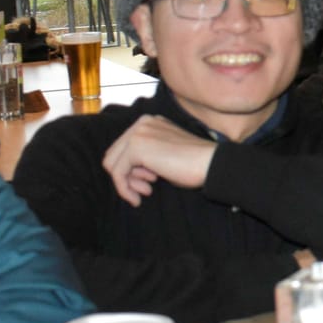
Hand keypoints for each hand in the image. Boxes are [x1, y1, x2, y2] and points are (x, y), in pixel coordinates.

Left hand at [101, 115, 218, 207]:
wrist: (210, 163)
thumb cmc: (194, 164)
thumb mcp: (165, 155)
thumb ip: (146, 157)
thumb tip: (127, 173)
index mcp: (149, 122)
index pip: (124, 148)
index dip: (131, 169)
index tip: (148, 182)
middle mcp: (141, 123)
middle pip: (114, 154)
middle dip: (127, 176)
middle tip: (145, 189)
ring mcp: (138, 133)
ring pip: (112, 164)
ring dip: (126, 183)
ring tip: (145, 192)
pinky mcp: (136, 146)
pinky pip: (117, 173)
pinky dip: (124, 189)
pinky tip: (137, 199)